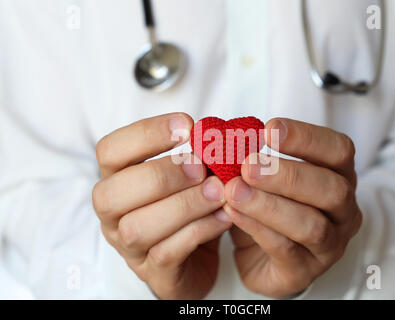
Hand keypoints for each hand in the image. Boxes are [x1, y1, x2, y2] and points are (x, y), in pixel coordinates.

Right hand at [92, 113, 231, 299]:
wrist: (196, 258)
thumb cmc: (188, 208)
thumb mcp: (189, 177)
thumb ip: (197, 156)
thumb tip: (219, 136)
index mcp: (117, 180)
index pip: (109, 151)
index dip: (145, 134)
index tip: (187, 126)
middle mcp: (113, 215)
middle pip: (112, 194)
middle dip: (162, 175)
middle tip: (200, 166)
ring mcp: (129, 247)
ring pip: (138, 227)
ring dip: (183, 205)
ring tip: (218, 191)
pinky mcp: (153, 273)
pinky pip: (168, 252)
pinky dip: (199, 230)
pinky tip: (223, 216)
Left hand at [223, 118, 361, 297]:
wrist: (262, 257)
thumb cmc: (267, 207)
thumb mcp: (263, 177)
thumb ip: (248, 155)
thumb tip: (219, 131)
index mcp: (339, 177)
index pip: (339, 150)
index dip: (307, 137)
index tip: (269, 129)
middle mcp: (344, 211)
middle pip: (332, 189)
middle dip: (288, 175)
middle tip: (248, 165)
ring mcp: (329, 245)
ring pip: (311, 225)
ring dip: (269, 204)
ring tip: (234, 190)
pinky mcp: (305, 271)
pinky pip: (284, 249)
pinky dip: (255, 227)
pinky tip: (231, 211)